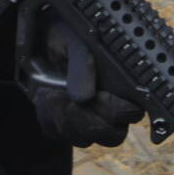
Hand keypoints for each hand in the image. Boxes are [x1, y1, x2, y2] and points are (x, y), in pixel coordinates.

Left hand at [29, 18, 143, 147]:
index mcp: (122, 86)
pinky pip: (57, 132)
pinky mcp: (60, 121)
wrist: (41, 36)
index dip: (117, 111)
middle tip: (72, 103)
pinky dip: (48, 116)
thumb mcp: (76, 40)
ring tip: (53, 93)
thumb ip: (82, 64)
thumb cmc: (67, 35)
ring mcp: (85, 116)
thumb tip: (83, 97)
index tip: (98, 95)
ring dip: (66, 119)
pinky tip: (45, 94)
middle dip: (90, 123)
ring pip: (83, 139)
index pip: (132, 114)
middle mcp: (108, 107)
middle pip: (112, 137)